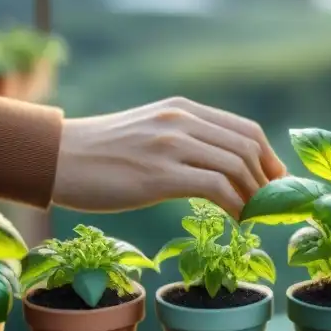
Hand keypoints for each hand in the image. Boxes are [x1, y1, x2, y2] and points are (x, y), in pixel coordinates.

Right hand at [52, 97, 286, 216]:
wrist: (55, 158)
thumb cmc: (99, 153)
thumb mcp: (148, 132)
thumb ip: (183, 138)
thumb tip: (219, 164)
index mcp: (182, 109)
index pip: (245, 129)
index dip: (268, 157)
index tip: (275, 182)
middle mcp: (181, 121)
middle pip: (248, 146)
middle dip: (268, 179)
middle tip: (271, 204)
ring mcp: (170, 145)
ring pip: (236, 165)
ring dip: (254, 195)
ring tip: (254, 216)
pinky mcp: (159, 174)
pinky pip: (216, 187)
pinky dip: (236, 206)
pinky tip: (236, 221)